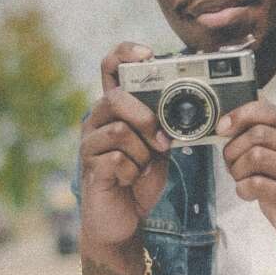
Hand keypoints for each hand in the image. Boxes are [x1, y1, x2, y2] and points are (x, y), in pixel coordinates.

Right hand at [79, 42, 171, 252]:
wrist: (122, 221)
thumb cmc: (138, 181)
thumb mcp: (157, 149)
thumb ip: (163, 126)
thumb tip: (185, 106)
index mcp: (114, 110)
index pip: (110, 68)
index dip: (126, 54)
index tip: (148, 54)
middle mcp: (96, 121)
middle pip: (116, 98)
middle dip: (145, 118)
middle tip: (161, 142)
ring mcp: (90, 144)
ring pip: (120, 131)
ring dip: (142, 154)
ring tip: (142, 168)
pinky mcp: (90, 167)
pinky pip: (117, 159)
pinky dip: (134, 172)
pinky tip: (130, 181)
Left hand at [218, 99, 275, 274]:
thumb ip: (267, 147)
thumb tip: (229, 130)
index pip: (271, 112)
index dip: (241, 115)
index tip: (223, 127)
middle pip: (259, 133)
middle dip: (234, 149)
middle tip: (232, 166)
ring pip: (256, 156)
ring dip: (238, 170)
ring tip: (241, 182)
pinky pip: (257, 184)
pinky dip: (243, 189)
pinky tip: (248, 195)